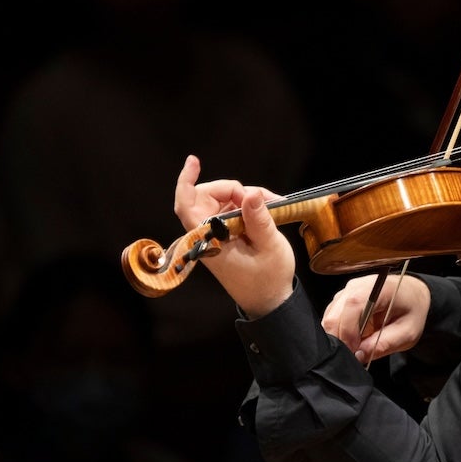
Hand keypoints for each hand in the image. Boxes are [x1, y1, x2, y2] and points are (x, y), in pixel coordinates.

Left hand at [174, 154, 295, 317]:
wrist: (269, 300)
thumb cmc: (268, 278)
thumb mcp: (270, 247)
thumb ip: (258, 219)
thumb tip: (250, 192)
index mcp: (210, 241)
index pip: (187, 206)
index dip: (186, 181)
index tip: (194, 161)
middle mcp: (207, 236)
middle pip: (206, 196)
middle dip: (233, 190)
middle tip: (261, 198)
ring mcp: (215, 235)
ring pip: (221, 200)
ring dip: (246, 197)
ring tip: (274, 205)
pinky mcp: (224, 235)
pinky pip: (231, 210)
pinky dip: (248, 206)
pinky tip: (268, 210)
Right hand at [323, 272, 430, 363]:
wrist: (413, 295)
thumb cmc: (412, 311)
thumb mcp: (407, 333)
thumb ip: (384, 345)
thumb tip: (358, 356)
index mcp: (378, 289)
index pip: (352, 306)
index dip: (348, 332)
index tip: (355, 352)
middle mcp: (358, 286)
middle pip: (334, 314)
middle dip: (340, 339)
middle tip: (355, 354)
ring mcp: (347, 291)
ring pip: (329, 318)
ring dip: (339, 337)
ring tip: (358, 345)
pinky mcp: (342, 298)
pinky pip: (331, 318)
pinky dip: (339, 332)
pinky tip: (354, 338)